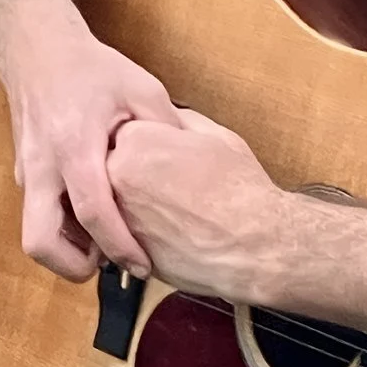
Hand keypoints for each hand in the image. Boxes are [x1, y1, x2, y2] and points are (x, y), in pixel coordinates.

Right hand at [3, 32, 179, 280]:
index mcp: (74, 145)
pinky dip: (62, 226)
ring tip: (104, 239)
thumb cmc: (90, 67)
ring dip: (67, 247)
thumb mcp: (141, 89)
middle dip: (71, 266)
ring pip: (35, 232)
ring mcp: (27, 172)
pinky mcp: (24, 173)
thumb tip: (198, 166)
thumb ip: (167, 129)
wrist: (38, 47)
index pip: (92, 211)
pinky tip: (92, 214)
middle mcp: (42, 166)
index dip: (119, 246)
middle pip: (39, 240)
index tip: (143, 267)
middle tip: (107, 264)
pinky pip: (39, 213)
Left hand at [107, 107, 292, 298]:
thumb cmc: (240, 190)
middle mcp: (117, 174)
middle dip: (136, 174)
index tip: (167, 157)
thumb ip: (177, 120)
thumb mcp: (214, 135)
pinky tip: (169, 231)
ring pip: (114, 202)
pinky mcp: (125, 250)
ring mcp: (118, 214)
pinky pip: (122, 235)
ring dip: (134, 203)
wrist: (254, 247)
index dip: (148, 146)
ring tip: (172, 208)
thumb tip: (163, 116)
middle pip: (112, 167)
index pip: (124, 133)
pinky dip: (139, 232)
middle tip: (170, 185)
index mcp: (136, 139)